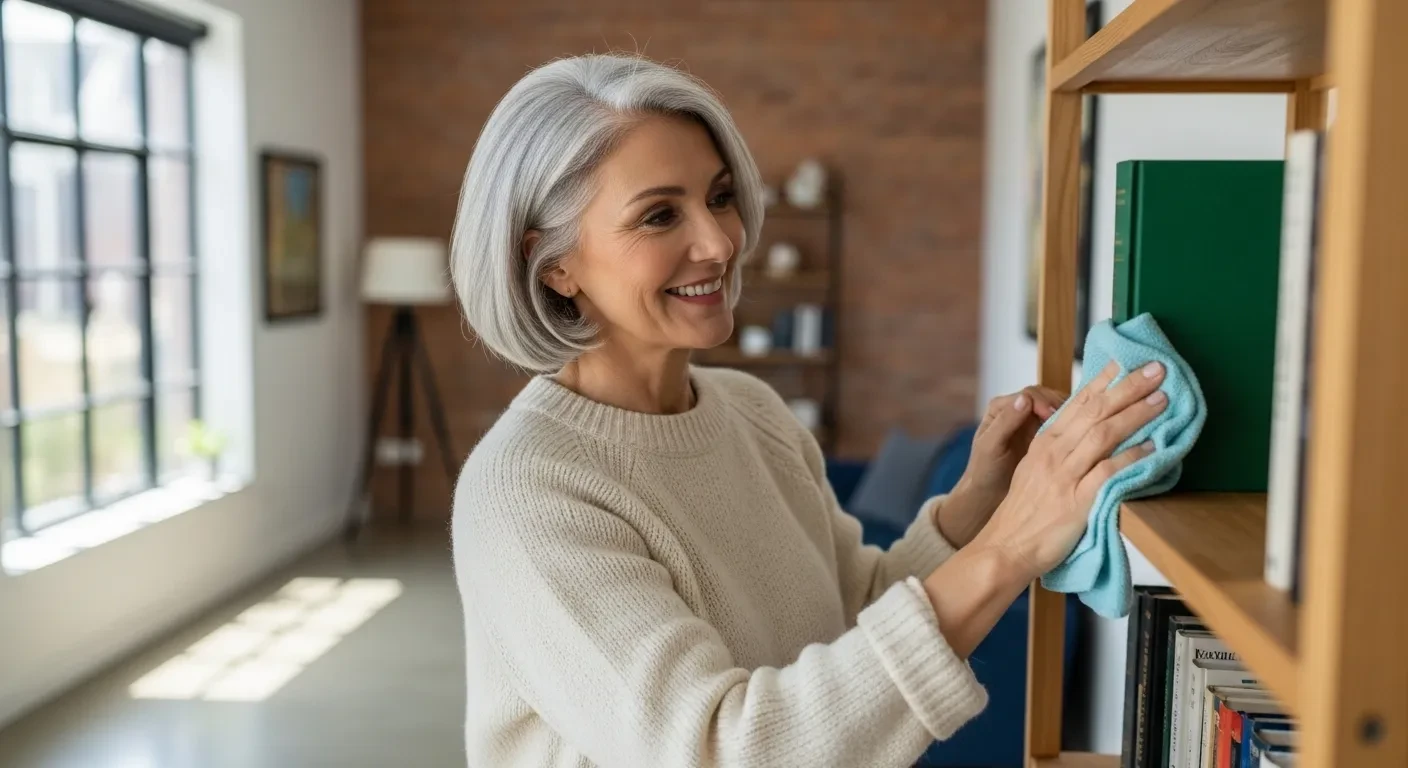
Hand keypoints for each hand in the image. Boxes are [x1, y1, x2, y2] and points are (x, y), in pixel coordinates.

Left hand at [937, 386, 1065, 546]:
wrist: (988, 496)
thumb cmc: (984, 472)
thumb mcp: (990, 447)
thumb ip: (1005, 423)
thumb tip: (1024, 398)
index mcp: (1001, 407)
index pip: (1029, 394)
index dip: (1044, 402)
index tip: (1054, 416)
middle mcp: (1017, 409)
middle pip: (1045, 397)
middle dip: (1060, 406)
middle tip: (1074, 421)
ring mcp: (1031, 422)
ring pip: (1055, 409)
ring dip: (1069, 416)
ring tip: (1081, 428)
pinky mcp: (1042, 436)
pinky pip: (1060, 425)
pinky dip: (1070, 428)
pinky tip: (1080, 437)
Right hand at [970, 360, 1167, 581]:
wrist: (1006, 547)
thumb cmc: (1025, 513)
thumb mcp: (1035, 471)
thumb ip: (1061, 451)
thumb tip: (1093, 434)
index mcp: (1044, 443)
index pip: (1078, 402)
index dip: (1104, 380)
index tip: (1125, 361)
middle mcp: (1054, 453)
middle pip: (1095, 411)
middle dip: (1128, 386)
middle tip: (1156, 368)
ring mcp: (1064, 476)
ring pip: (1104, 434)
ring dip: (1136, 413)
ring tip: (1162, 398)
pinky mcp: (1076, 501)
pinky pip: (1108, 472)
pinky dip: (1132, 458)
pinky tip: (1152, 447)